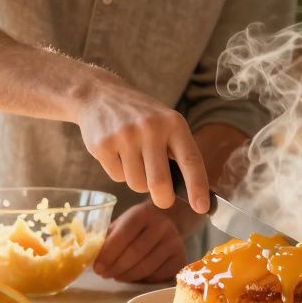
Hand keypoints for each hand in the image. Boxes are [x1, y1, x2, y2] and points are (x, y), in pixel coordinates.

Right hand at [75, 74, 209, 212]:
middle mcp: (150, 128)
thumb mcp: (165, 123)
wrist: (100, 95)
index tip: (202, 207)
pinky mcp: (103, 145)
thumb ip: (176, 151)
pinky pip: (116, 177)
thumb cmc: (140, 116)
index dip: (198, 187)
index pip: (191, 160)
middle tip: (163, 199)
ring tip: (134, 159)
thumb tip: (191, 191)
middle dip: (163, 199)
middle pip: (159, 183)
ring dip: (138, 181)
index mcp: (173, 123)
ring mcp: (125, 136)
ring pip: (136, 183)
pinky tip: (116, 152)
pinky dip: (119, 172)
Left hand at [93, 203, 189, 282]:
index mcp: (143, 214)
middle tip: (104, 275)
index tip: (97, 268)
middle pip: (135, 253)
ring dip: (126, 276)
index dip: (108, 254)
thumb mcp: (121, 223)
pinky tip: (132, 276)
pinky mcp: (180, 258)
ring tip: (116, 276)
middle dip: (115, 267)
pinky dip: (141, 279)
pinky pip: (157, 276)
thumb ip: (106, 238)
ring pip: (146, 267)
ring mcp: (174, 242)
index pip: (124, 235)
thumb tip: (88, 257)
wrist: (168, 221)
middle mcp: (162, 226)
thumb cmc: (137, 226)